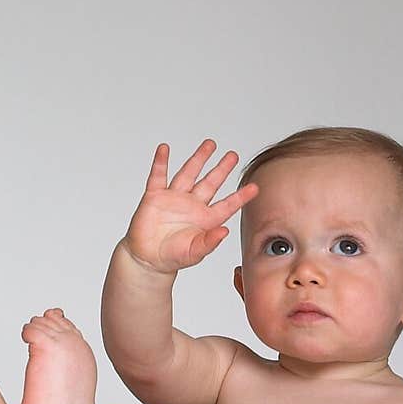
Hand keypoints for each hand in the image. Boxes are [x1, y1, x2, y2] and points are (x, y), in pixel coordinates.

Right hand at [124, 139, 258, 273]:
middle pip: (211, 182)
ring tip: (210, 144)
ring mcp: (174, 198)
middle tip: (233, 155)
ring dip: (199, 158)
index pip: (227, 204)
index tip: (255, 188)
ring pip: (189, 173)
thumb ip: (209, 243)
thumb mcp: (195, 253)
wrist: (147, 258)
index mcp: (206, 219)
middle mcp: (192, 205)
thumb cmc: (172, 256)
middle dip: (222, 168)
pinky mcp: (155, 196)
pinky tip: (164, 149)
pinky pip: (158, 176)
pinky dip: (161, 162)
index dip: (241, 196)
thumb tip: (225, 232)